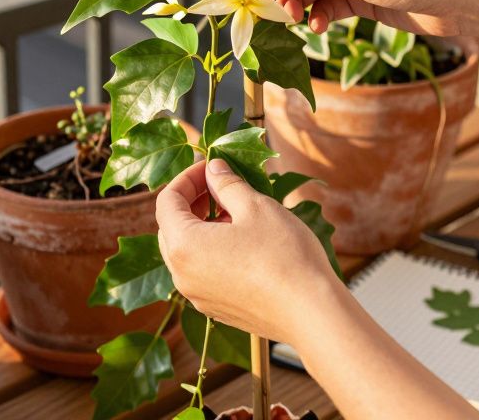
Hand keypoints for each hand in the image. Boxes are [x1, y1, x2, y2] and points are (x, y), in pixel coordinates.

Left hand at [155, 159, 343, 341]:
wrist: (311, 312)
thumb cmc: (284, 256)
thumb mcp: (256, 207)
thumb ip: (227, 184)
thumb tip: (214, 169)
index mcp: (184, 246)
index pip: (167, 201)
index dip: (187, 177)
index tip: (210, 166)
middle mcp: (182, 275)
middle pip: (171, 228)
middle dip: (192, 202)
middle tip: (220, 185)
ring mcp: (198, 296)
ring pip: (187, 252)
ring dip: (203, 227)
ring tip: (236, 213)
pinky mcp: (217, 309)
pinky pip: (203, 273)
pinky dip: (213, 251)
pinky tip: (243, 242)